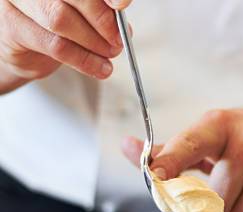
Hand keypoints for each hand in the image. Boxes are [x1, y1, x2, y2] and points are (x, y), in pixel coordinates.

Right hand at [0, 0, 131, 90]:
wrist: (25, 50)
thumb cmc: (55, 27)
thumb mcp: (82, 14)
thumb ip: (101, 11)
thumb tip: (122, 20)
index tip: (121, 5)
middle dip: (102, 20)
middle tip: (118, 40)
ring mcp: (18, 2)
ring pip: (61, 20)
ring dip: (94, 42)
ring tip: (110, 54)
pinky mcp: (14, 28)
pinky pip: (56, 46)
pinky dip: (85, 60)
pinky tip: (100, 68)